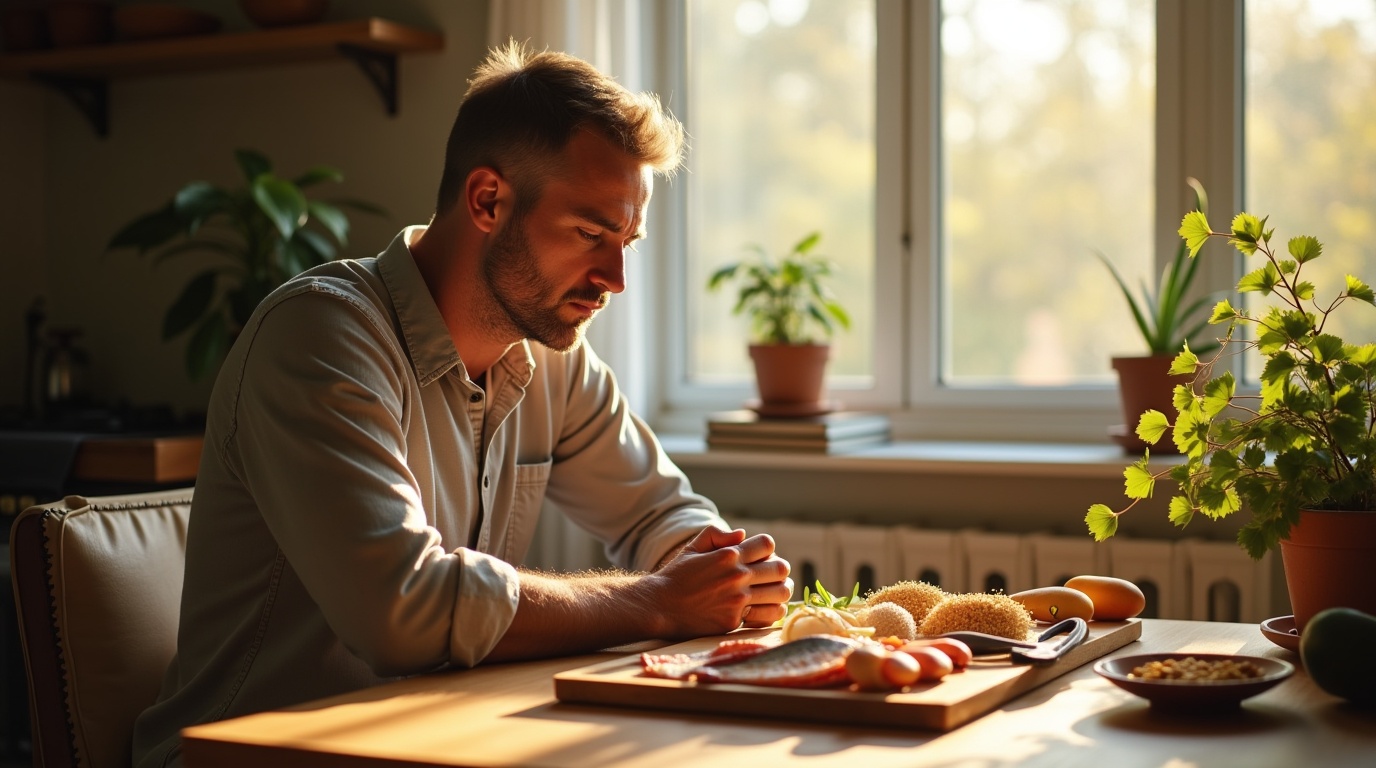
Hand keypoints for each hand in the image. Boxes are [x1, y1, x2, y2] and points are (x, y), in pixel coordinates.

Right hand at [650, 527, 792, 637]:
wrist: (659, 605)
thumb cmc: (676, 575)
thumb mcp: (693, 547)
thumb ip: (717, 534)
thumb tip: (742, 534)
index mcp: (728, 555)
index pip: (767, 544)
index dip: (767, 549)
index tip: (759, 556)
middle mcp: (736, 576)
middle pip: (780, 568)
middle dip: (778, 570)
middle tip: (770, 576)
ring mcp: (737, 600)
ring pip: (782, 592)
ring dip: (780, 590)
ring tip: (771, 592)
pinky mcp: (734, 620)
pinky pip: (768, 615)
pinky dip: (772, 611)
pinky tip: (764, 609)